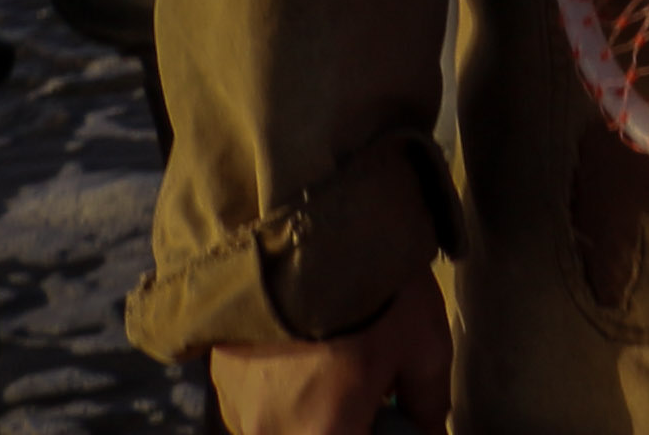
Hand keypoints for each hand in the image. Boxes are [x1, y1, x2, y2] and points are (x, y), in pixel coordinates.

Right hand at [211, 275, 450, 434]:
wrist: (301, 234)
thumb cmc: (374, 294)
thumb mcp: (423, 344)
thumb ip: (426, 401)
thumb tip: (429, 430)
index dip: (383, 432)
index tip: (392, 413)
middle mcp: (269, 434)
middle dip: (345, 423)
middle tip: (372, 389)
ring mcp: (237, 410)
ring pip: (284, 428)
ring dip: (313, 412)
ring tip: (338, 366)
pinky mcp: (219, 380)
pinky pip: (259, 408)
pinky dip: (285, 395)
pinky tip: (306, 356)